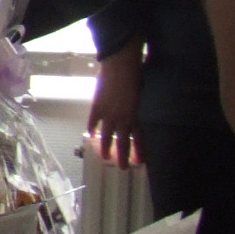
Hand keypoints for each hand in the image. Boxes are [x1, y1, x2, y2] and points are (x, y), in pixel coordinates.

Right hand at [88, 44, 143, 168]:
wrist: (120, 65)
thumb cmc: (137, 76)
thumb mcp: (144, 96)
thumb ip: (140, 108)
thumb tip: (141, 114)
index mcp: (136, 116)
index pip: (139, 138)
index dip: (139, 151)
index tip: (141, 162)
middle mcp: (122, 118)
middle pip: (123, 142)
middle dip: (123, 156)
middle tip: (123, 168)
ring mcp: (108, 113)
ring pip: (106, 135)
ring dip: (105, 147)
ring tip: (104, 157)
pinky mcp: (97, 106)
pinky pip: (93, 120)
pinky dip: (92, 128)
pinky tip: (91, 135)